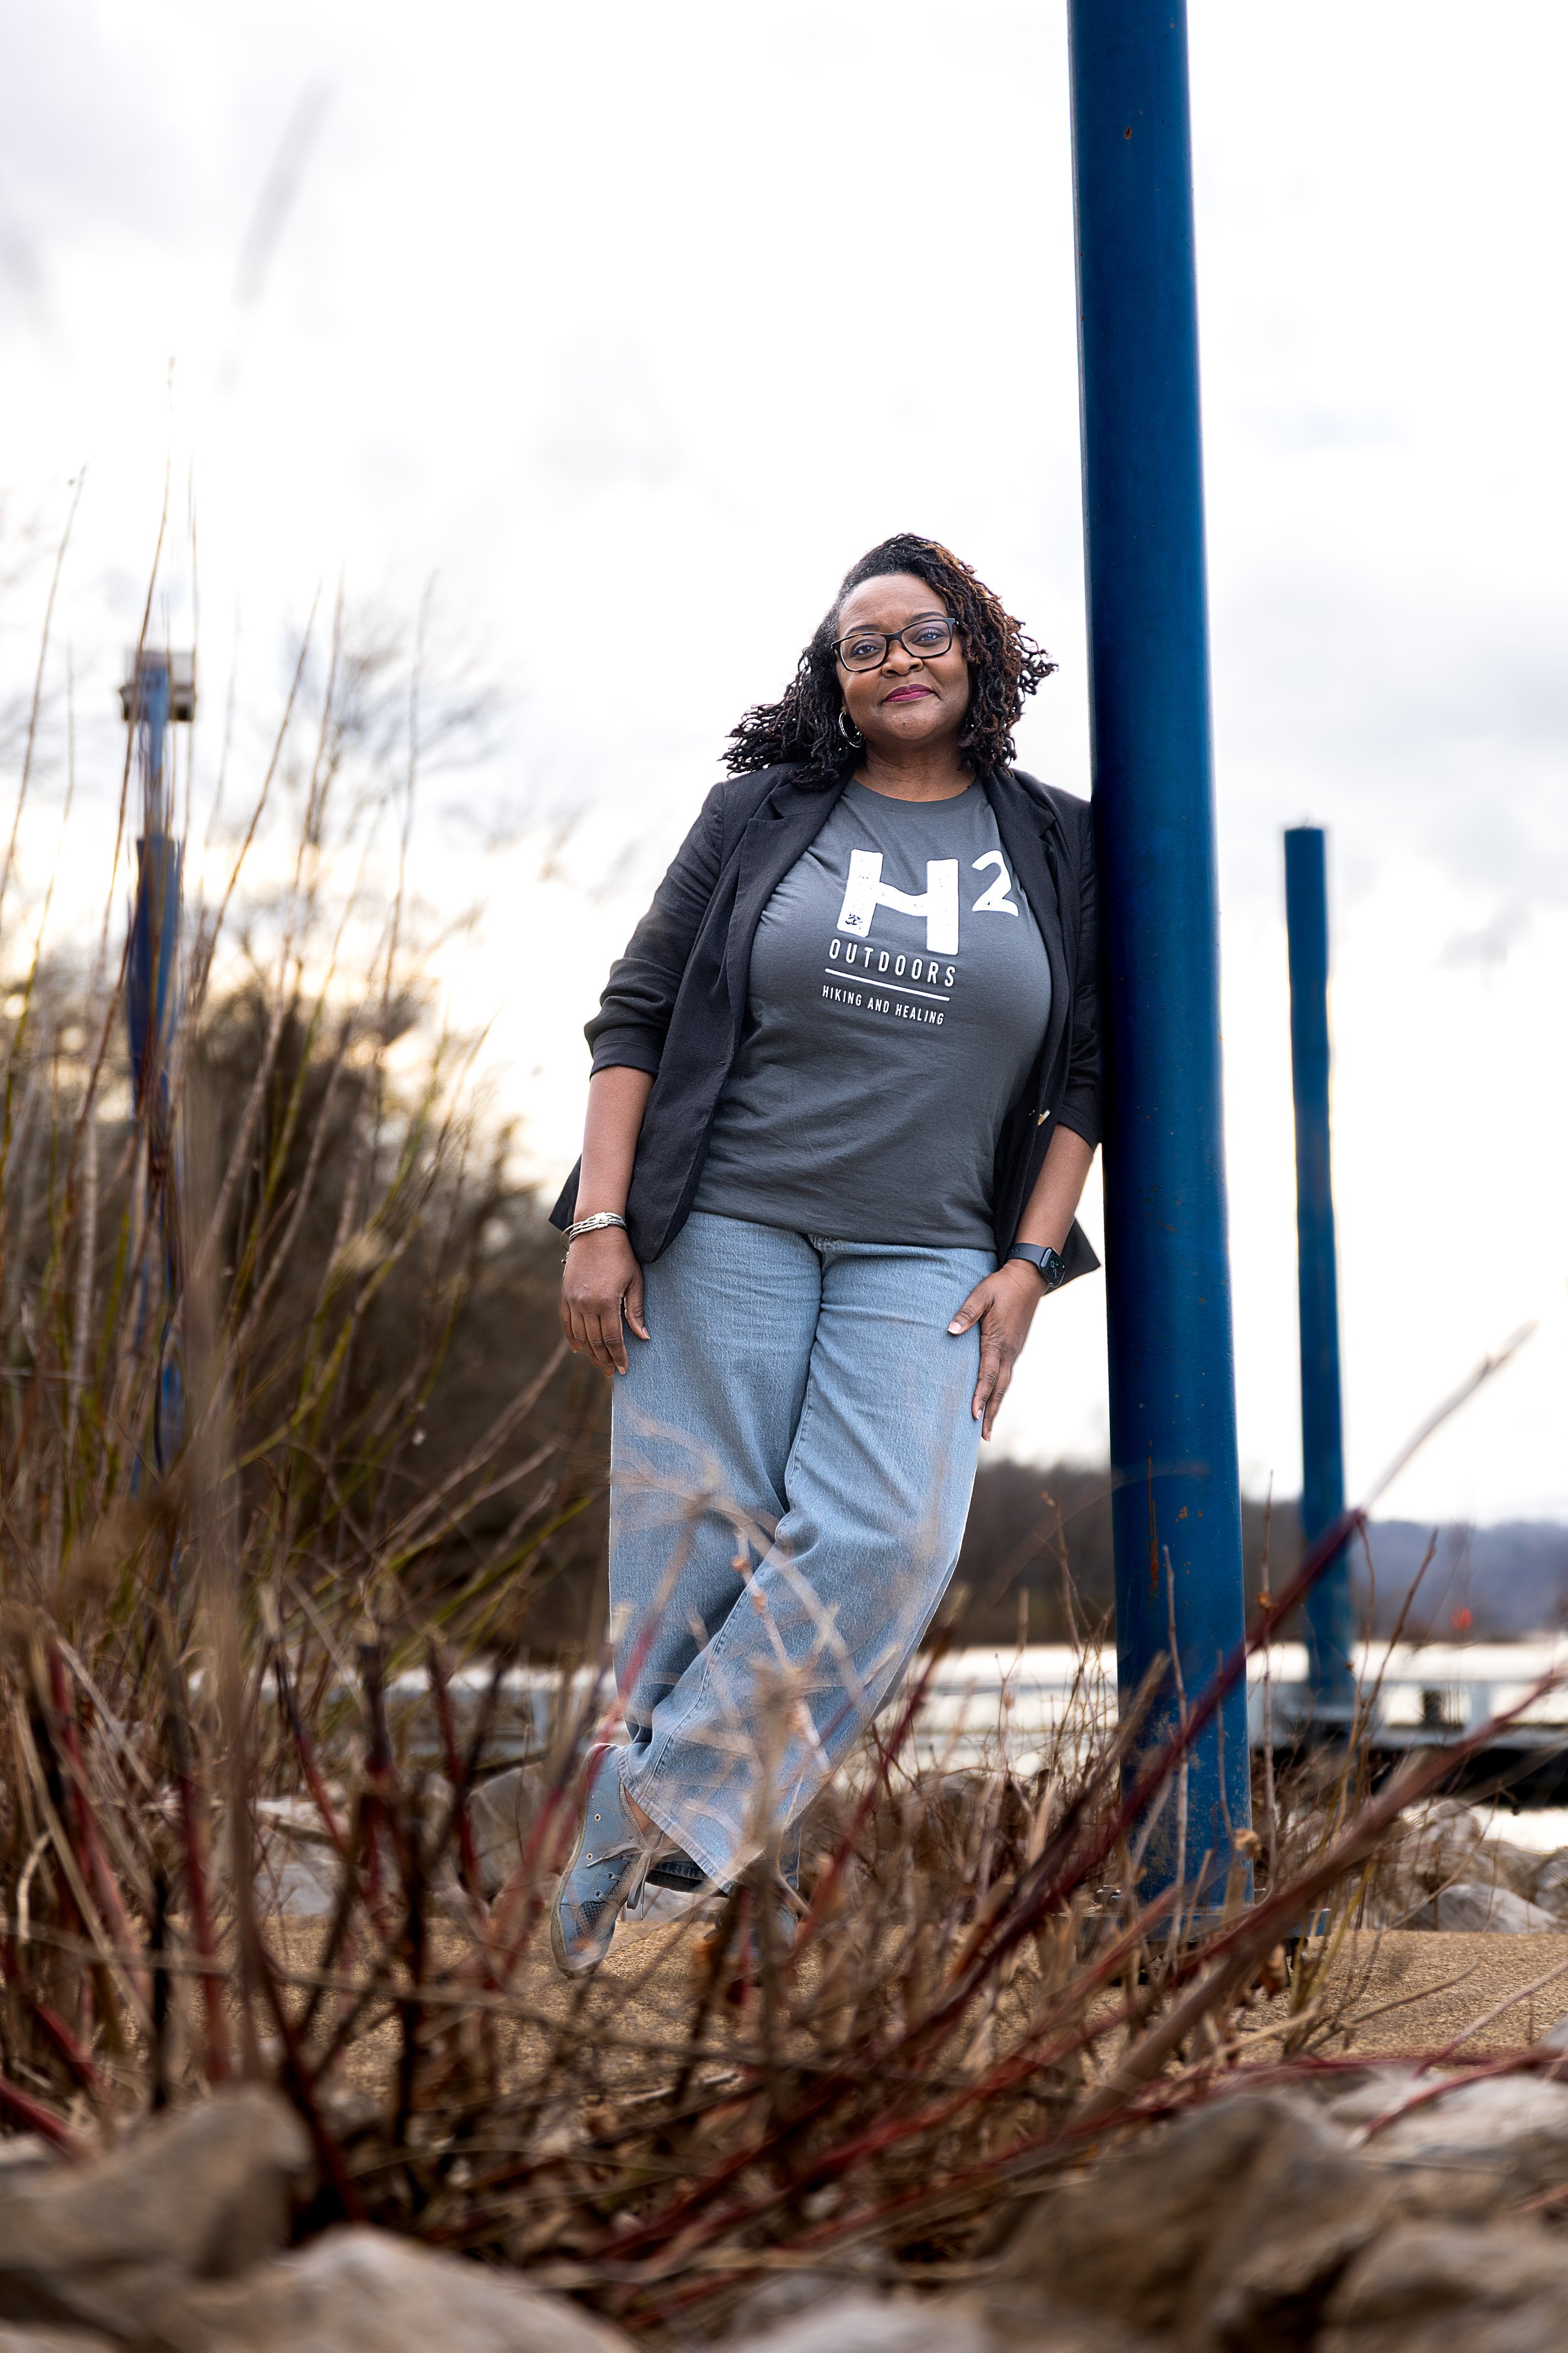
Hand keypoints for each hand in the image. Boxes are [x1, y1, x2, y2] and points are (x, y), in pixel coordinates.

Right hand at [560, 1226, 647, 1374]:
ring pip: (580, 1335)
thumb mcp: (634, 1281)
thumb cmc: (621, 1255)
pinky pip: (566, 1323)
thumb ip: (636, 1310)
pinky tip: (579, 1349)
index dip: (619, 1356)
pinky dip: (572, 1338)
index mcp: (606, 1302)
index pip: (613, 1338)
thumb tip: (643, 1337)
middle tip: (612, 1371)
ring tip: (600, 1363)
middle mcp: (586, 1304)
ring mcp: (572, 1300)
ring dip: (590, 1352)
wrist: (595, 1231)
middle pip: (595, 1341)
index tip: (624, 1369)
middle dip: (605, 1359)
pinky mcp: (564, 1295)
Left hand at [947, 1260, 1046, 1440]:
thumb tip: (951, 1330)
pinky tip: (993, 1398)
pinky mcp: (1015, 1347)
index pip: (988, 1374)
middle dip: (991, 1412)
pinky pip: (1006, 1375)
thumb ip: (966, 1312)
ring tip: (987, 1427)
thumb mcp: (981, 1294)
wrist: (1028, 1278)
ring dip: (996, 1405)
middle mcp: (1009, 1351)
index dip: (980, 1395)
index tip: (974, 1415)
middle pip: (999, 1388)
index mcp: (998, 1341)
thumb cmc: (1001, 1286)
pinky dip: (999, 1391)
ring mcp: (1014, 1351)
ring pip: (1004, 1384)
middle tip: (984, 1437)